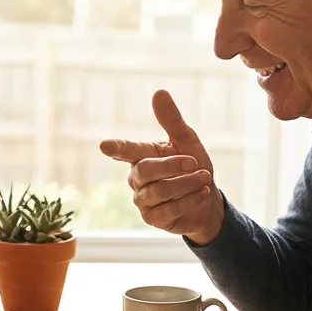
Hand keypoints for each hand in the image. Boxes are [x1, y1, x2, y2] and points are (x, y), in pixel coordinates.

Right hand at [100, 90, 224, 244]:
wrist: (207, 200)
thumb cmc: (193, 167)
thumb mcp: (186, 140)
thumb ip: (171, 120)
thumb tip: (159, 92)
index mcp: (141, 155)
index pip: (126, 150)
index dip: (116, 148)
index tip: (105, 146)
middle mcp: (136, 178)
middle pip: (146, 170)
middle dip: (173, 165)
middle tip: (194, 161)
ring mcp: (142, 200)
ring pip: (159, 191)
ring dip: (187, 183)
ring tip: (205, 177)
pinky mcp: (152, 218)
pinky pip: (169, 209)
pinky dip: (190, 200)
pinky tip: (202, 193)